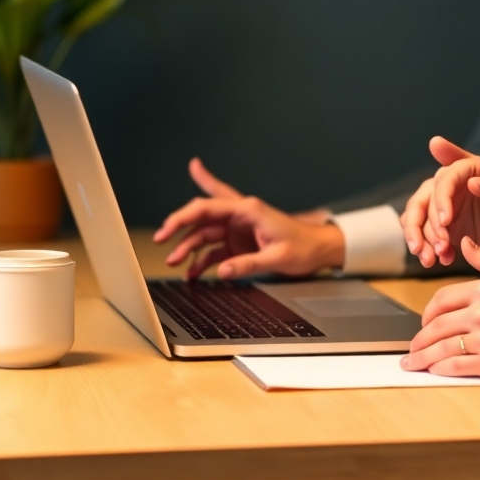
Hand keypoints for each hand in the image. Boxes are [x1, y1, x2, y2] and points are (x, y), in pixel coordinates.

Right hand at [154, 158, 345, 278]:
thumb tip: (222, 271)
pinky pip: (215, 249)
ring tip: (174, 263)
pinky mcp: (239, 242)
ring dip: (188, 247)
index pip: (208, 207)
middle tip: (160, 240)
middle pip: (202, 215)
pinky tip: (192, 272)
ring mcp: (238, 229)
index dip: (183, 217)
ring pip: (205, 234)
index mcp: (249, 210)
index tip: (166, 229)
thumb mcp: (277, 257)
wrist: (319, 249)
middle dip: (179, 227)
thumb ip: (248, 263)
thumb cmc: (304, 247)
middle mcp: (240, 215)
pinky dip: (202, 260)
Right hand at [400, 137, 479, 267]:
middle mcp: (447, 186)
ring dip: (419, 240)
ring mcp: (443, 208)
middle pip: (421, 200)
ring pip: (418, 220)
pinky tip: (444, 260)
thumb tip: (471, 183)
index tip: (446, 221)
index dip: (441, 200)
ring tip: (431, 259)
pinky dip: (429, 249)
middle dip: (419, 225)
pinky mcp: (444, 228)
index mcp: (464, 169)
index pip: (443, 180)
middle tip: (430, 246)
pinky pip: (426, 237)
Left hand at [400, 236, 479, 379]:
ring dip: (422, 357)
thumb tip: (466, 243)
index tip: (425, 320)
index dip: (428, 311)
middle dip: (420, 337)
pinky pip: (456, 367)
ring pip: (442, 348)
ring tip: (412, 361)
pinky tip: (433, 371)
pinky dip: (440, 369)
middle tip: (413, 345)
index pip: (442, 299)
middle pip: (436, 326)